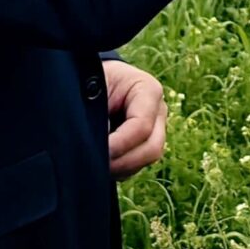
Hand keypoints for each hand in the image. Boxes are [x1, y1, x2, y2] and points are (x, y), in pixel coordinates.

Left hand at [103, 60, 169, 180]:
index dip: (119, 144)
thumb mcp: (92, 89)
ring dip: (121, 168)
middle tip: (95, 166)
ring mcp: (156, 129)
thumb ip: (97, 113)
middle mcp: (158, 111)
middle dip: (123, 162)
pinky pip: (138, 165)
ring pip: (147, 160)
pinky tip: (102, 164)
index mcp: (148, 90)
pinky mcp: (146, 144)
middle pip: (152, 148)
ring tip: (95, 165)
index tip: (96, 153)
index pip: (142, 126)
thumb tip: (100, 145)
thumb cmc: (91, 80)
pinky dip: (120, 169)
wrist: (92, 78)